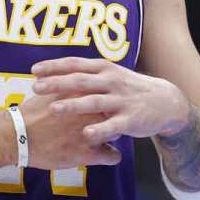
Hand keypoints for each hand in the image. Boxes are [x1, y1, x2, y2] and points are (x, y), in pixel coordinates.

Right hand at [16, 92, 121, 168]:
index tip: (101, 106)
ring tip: (103, 138)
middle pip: (116, 111)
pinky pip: (113, 156)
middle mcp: (92, 111)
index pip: (107, 93)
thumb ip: (67, 86)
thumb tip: (71, 83)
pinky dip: (110, 156)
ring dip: (111, 135)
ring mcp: (92, 132)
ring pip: (118, 133)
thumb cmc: (31, 113)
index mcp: (83, 93)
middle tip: (102, 122)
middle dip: (111, 116)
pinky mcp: (89, 154)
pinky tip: (104, 156)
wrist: (17, 135)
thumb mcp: (51, 90)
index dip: (104, 100)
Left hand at [30, 57, 191, 144]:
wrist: (165, 101)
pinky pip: (113, 125)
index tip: (34, 70)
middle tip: (36, 88)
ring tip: (54, 109)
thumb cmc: (129, 89)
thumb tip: (55, 74)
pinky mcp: (131, 118)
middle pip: (80, 80)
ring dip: (73, 105)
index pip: (75, 64)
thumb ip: (87, 75)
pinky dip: (99, 129)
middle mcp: (111, 81)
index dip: (54, 67)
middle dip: (57, 83)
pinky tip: (86, 134)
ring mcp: (121, 100)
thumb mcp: (110, 76)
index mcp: (104, 69)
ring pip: (93, 101)